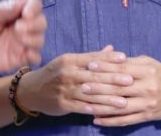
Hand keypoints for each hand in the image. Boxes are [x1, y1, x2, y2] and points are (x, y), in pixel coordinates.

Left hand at [0, 0, 46, 74]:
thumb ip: (3, 9)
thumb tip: (22, 4)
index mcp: (13, 12)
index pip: (34, 4)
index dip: (34, 7)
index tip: (26, 14)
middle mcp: (21, 26)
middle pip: (41, 21)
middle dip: (35, 24)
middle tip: (18, 29)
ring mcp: (22, 42)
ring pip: (41, 38)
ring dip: (34, 38)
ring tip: (19, 39)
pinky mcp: (20, 58)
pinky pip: (36, 57)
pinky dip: (35, 55)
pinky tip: (24, 54)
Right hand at [16, 46, 134, 116]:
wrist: (30, 90)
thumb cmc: (54, 74)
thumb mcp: (69, 61)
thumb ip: (91, 57)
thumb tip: (112, 48)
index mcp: (69, 60)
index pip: (92, 58)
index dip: (108, 58)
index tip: (124, 58)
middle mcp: (67, 73)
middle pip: (93, 76)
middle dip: (113, 79)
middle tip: (130, 80)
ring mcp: (65, 89)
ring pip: (90, 94)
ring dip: (108, 98)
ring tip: (124, 101)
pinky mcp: (63, 103)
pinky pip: (82, 107)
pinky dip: (96, 110)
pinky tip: (108, 112)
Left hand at [85, 55, 160, 126]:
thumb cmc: (160, 74)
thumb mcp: (148, 63)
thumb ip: (129, 61)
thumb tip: (107, 56)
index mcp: (147, 72)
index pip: (122, 69)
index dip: (105, 67)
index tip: (90, 65)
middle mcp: (147, 88)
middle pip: (119, 88)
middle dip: (99, 87)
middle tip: (82, 86)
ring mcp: (147, 104)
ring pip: (120, 106)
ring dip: (101, 107)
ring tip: (85, 105)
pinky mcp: (146, 116)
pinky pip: (126, 120)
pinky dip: (110, 121)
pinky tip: (97, 120)